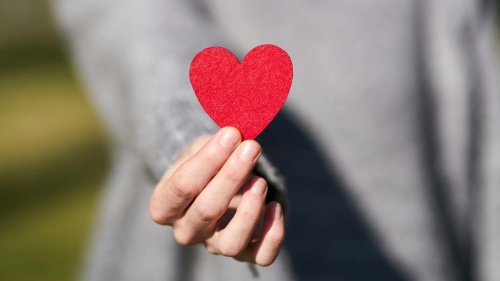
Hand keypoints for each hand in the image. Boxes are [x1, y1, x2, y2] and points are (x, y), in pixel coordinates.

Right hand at [149, 127, 284, 265]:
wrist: (213, 186)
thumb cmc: (203, 165)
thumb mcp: (198, 149)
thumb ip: (212, 145)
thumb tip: (235, 136)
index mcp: (164, 205)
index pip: (183, 186)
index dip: (209, 159)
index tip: (231, 134)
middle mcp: (186, 231)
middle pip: (207, 211)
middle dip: (232, 176)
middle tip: (251, 147)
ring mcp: (214, 245)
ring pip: (231, 243)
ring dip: (249, 211)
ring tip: (260, 182)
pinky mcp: (243, 253)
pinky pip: (260, 256)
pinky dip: (273, 235)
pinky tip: (275, 206)